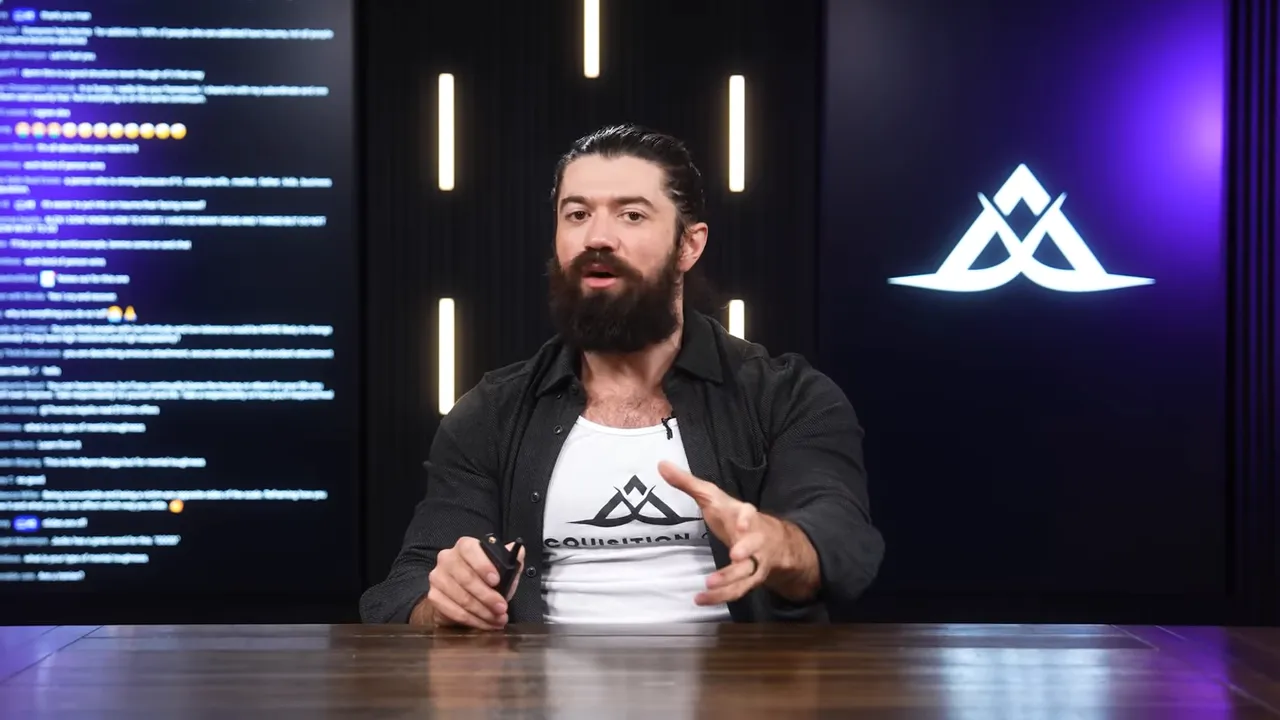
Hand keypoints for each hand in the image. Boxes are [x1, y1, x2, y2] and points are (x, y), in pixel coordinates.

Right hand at [423, 536, 523, 629]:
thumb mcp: (500, 569)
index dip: (483, 565)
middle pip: (466, 578)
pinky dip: (472, 620)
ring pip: (461, 598)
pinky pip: (453, 611)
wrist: (460, 596)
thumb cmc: (483, 580)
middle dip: (487, 596)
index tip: (496, 580)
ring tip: (497, 619)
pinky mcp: (433, 596)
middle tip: (502, 608)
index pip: (470, 550)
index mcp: (464, 547)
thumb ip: (510, 560)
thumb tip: (519, 552)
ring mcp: (438, 577)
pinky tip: (484, 623)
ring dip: (482, 612)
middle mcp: (447, 558)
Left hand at [658, 460, 784, 605]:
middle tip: (734, 555)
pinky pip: (738, 590)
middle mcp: (755, 540)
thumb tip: (661, 465)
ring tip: (709, 586)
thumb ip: (688, 483)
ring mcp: (755, 561)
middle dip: (746, 550)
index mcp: (746, 516)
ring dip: (730, 581)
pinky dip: (720, 597)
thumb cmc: (734, 516)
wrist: (771, 541)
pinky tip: (701, 600)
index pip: (750, 514)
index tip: (740, 524)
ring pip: (746, 573)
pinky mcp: (750, 579)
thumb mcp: (712, 497)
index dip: (747, 518)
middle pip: (755, 545)